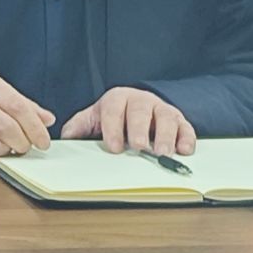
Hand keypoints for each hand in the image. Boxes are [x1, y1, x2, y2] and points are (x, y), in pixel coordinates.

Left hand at [61, 87, 196, 156]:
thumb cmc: (113, 116)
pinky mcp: (179, 120)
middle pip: (141, 112)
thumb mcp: (92, 119)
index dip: (113, 128)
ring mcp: (162, 109)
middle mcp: (141, 101)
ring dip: (165, 136)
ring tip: (162, 153)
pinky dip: (186, 138)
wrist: (135, 107)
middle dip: (140, 130)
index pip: (113, 110)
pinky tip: (183, 150)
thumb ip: (78, 128)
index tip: (113, 146)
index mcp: (117, 98)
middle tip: (139, 147)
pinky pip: (186, 127)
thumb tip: (66, 140)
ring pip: (166, 118)